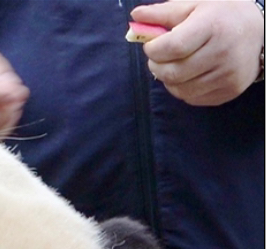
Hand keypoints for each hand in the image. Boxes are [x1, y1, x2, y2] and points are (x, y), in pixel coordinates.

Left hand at [132, 0, 264, 105]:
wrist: (261, 30)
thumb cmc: (222, 15)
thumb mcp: (194, 5)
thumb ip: (163, 13)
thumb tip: (136, 16)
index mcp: (213, 26)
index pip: (173, 47)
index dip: (154, 50)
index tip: (151, 45)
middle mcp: (223, 53)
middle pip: (173, 72)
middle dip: (157, 66)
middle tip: (160, 58)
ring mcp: (228, 75)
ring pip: (180, 90)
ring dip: (169, 80)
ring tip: (175, 65)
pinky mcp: (230, 91)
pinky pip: (193, 98)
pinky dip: (183, 89)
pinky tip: (190, 75)